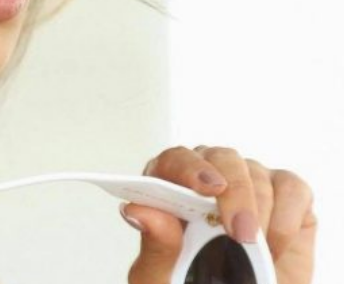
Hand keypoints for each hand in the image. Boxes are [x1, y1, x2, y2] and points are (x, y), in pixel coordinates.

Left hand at [120, 145, 315, 283]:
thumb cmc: (187, 282)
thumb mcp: (162, 275)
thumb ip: (155, 244)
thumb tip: (138, 211)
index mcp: (170, 187)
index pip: (175, 160)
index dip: (189, 168)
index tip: (205, 187)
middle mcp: (209, 176)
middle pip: (221, 158)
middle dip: (234, 193)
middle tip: (240, 232)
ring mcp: (247, 182)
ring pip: (256, 173)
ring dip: (258, 213)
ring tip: (252, 250)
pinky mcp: (285, 195)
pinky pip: (291, 188)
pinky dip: (285, 218)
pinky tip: (272, 248)